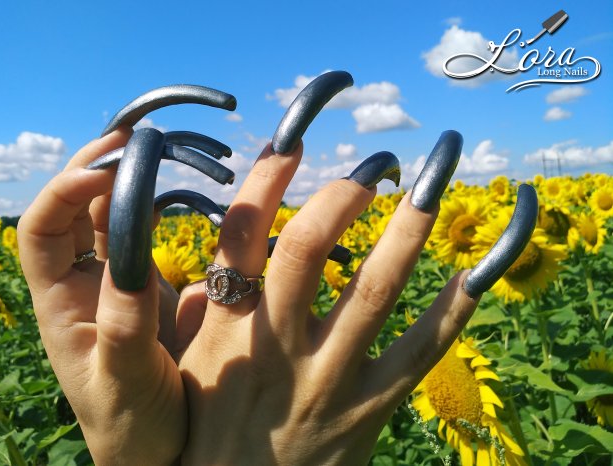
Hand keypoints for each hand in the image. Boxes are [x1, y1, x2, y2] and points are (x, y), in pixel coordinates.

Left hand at [17, 128, 184, 465]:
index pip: (39, 232)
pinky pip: (142, 234)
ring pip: (107, 216)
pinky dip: (155, 205)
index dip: (62, 194)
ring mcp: (115, 283)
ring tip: (155, 149)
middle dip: (92, 169)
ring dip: (125, 180)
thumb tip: (128, 262)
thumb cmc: (129, 427)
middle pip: (71, 211)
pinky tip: (178, 189)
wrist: (156, 450)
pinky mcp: (147, 287)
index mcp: (60, 306)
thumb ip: (124, 327)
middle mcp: (82, 285)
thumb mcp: (125, 382)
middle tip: (131, 137)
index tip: (104, 174)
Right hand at [174, 132, 481, 463]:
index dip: (268, 177)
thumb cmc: (207, 428)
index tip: (295, 136)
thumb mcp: (187, 366)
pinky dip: (450, 311)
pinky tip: (473, 273)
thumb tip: (220, 255)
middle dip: (343, 194)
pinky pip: (418, 354)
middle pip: (309, 250)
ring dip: (409, 230)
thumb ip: (197, 308)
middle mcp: (277, 345)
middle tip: (377, 163)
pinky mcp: (368, 410)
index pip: (243, 234)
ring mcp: (327, 378)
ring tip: (433, 183)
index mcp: (226, 326)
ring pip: (375, 292)